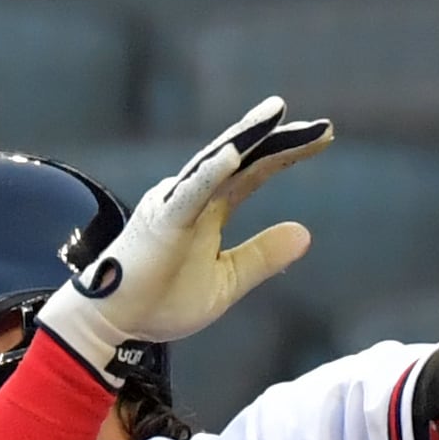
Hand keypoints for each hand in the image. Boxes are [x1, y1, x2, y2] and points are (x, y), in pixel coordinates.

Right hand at [43, 95, 332, 368]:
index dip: (287, 152)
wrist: (114, 324)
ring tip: (277, 115)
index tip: (324, 137)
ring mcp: (175, 205)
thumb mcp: (227, 280)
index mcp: (209, 208)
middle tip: (323, 127)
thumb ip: (262, 256)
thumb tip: (305, 234)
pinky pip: (190, 193)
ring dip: (246, 138)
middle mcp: (193, 196)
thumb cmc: (162, 300)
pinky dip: (211, 172)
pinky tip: (235, 153)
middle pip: (242, 159)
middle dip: (280, 139)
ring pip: (216, 164)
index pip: (254, 171)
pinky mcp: (161, 222)